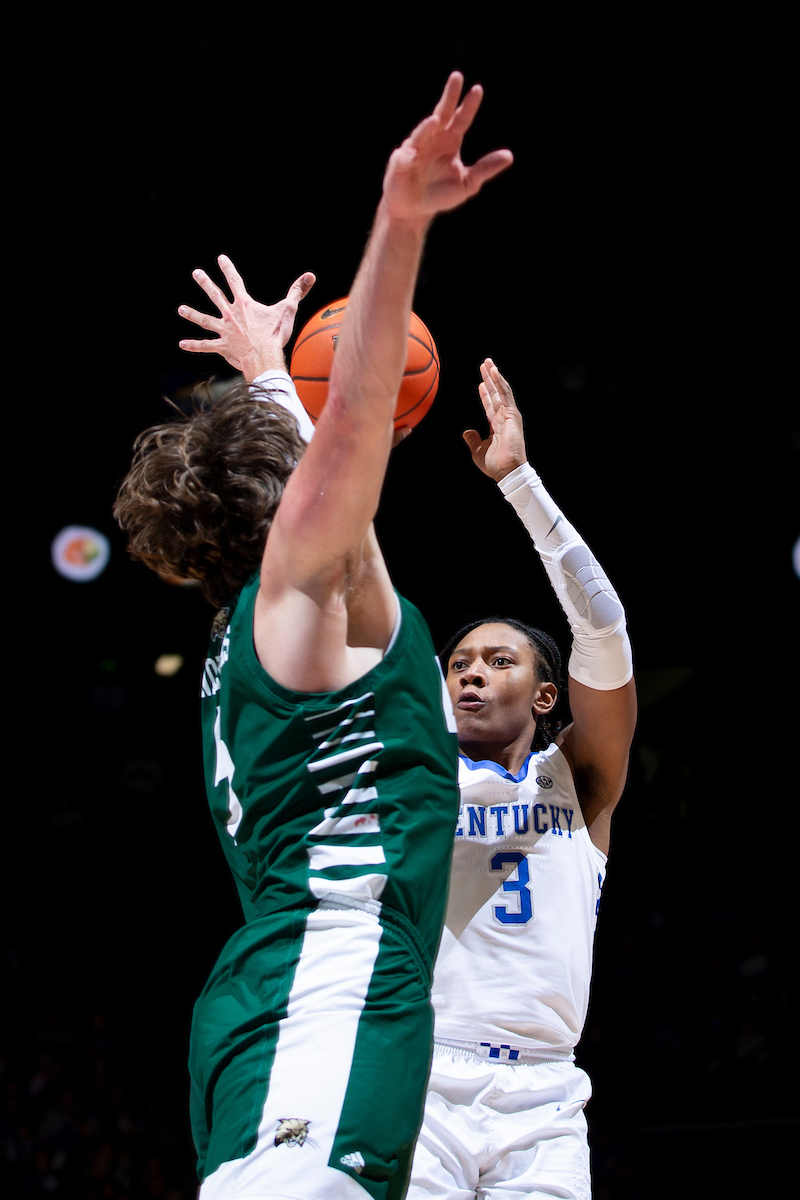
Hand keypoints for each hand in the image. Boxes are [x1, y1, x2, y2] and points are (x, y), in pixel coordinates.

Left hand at [178, 255, 315, 380]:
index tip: (220, 258)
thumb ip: (297, 292)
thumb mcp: (288, 310)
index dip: (227, 268)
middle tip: (196, 273)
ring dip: (192, 314)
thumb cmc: (275, 334)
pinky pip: (205, 346)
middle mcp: (231, 315)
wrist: (264, 357)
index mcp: (244, 304)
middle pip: (215, 295)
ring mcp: (225, 331)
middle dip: (205, 283)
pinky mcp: (223, 347)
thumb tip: (310, 276)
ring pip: (204, 320)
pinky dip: (194, 345)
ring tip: (181, 309)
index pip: (234, 280)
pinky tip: (182, 344)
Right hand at [382, 72, 512, 223]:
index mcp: (450, 140)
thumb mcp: (467, 183)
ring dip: (427, 126)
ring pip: (422, 132)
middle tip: (457, 76)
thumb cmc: (439, 194)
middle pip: (443, 112)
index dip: (469, 105)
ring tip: (435, 121)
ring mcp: (416, 147)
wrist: (414, 209)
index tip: (478, 89)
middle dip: (449, 95)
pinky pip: (404, 157)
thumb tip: (509, 156)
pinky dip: (408, 156)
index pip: (462, 118)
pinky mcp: (400, 162)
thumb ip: (485, 169)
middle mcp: (434, 138)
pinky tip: (412, 157)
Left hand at [462, 359, 527, 481]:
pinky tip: (494, 372)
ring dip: (494, 376)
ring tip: (488, 363)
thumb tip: (466, 432)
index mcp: (496, 425)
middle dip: (489, 379)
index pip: (490, 405)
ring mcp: (509, 415)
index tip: (480, 383)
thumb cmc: (494, 464)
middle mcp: (504, 418)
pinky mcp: (512, 415)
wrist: (506, 471)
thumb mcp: (477, 450)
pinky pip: (505, 395)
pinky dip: (500, 383)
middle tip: (484, 364)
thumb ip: (473, 439)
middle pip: (496, 394)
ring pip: (501, 391)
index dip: (485, 394)